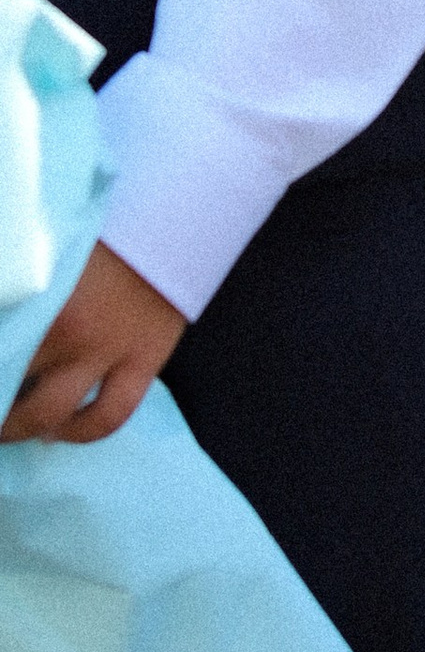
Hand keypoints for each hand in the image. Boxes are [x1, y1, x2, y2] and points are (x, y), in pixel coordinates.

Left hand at [1, 242, 184, 444]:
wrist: (180, 219)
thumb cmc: (109, 225)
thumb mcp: (52, 248)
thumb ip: (25, 285)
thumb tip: (9, 309)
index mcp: (42, 298)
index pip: (2, 347)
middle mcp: (69, 332)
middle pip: (11, 382)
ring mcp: (108, 352)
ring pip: (53, 413)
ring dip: (22, 426)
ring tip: (11, 429)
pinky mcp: (144, 362)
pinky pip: (110, 413)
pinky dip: (80, 432)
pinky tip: (58, 432)